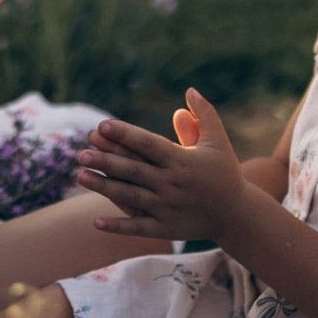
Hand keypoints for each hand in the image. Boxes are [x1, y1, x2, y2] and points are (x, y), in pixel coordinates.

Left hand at [77, 90, 250, 240]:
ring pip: (131, 197)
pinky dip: (118, 226)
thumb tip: (191, 89)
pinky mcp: (167, 228)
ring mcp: (168, 207)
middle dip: (107, 161)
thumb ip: (204, 115)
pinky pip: (139, 227)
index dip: (125, 135)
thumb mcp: (218, 141)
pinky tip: (96, 221)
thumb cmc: (225, 173)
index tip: (102, 125)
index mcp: (182, 160)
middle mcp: (172, 183)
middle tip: (81, 153)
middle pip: (134, 170)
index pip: (148, 144)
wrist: (238, 214)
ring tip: (80, 176)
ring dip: (104, 187)